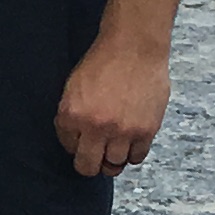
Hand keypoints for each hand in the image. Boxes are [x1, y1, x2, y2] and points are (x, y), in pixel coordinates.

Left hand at [56, 30, 169, 177]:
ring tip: (113, 148)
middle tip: (94, 158)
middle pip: (88, 166)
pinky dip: (132, 153)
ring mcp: (122, 131)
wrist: (134, 48)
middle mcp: (95, 128)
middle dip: (89, 164)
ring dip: (112, 159)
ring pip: (114, 165)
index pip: (68, 147)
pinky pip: (137, 157)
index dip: (74, 144)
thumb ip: (73, 115)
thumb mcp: (74, 88)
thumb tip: (77, 139)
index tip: (81, 140)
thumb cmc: (103, 63)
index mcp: (71, 115)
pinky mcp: (146, 131)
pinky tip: (130, 142)